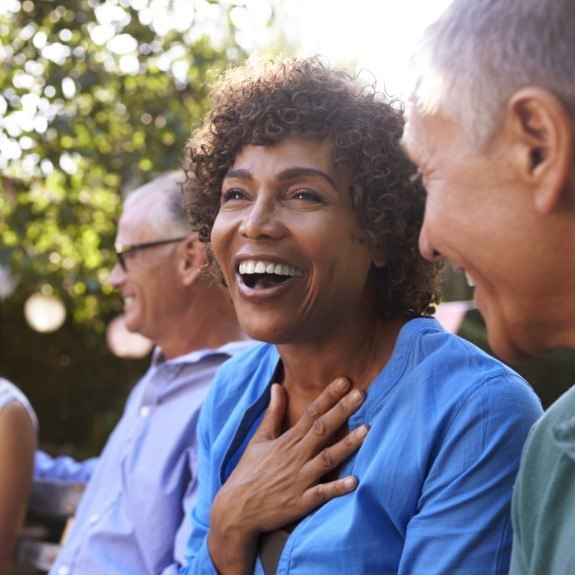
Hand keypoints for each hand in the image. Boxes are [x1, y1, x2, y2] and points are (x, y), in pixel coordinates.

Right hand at [208, 377, 367, 573]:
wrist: (236, 510)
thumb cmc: (248, 472)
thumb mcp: (259, 439)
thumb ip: (273, 413)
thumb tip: (277, 386)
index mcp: (287, 440)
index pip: (311, 413)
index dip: (328, 396)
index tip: (345, 381)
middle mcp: (295, 456)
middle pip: (322, 429)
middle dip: (342, 411)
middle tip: (362, 394)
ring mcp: (299, 479)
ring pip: (327, 458)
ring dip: (347, 445)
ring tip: (367, 431)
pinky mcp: (301, 502)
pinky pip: (322, 494)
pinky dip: (337, 488)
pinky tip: (355, 481)